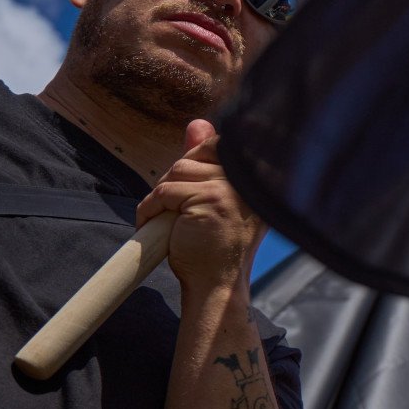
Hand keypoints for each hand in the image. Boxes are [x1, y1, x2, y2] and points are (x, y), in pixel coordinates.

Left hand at [139, 120, 266, 293]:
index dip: (198, 159)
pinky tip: (156, 225)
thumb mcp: (214, 198)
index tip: (190, 189)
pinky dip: (151, 207)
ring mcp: (232, 188)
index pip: (221, 144)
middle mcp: (250, 180)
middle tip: (176, 208)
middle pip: (196, 155)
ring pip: (178, 170)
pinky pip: (165, 191)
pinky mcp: (210, 199)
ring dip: (162, 195)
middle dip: (178, 178)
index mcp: (257, 179)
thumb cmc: (217, 247)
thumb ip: (208, 161)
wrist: (218, 285)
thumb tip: (198, 123)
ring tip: (168, 220)